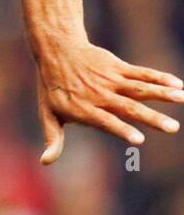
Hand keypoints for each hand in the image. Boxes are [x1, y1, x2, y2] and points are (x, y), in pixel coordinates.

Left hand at [36, 42, 183, 163]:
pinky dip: (159, 78)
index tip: (139, 139)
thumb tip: (45, 162)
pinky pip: (141, 73)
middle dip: (150, 117)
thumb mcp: (48, 113)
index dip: (121, 129)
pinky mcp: (118, 67)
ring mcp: (110, 80)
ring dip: (162, 93)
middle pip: (128, 107)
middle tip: (172, 128)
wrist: (56, 51)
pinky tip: (178, 85)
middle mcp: (100, 95)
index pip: (105, 121)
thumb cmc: (53, 88)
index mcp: (85, 109)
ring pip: (139, 87)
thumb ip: (53, 139)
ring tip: (182, 99)